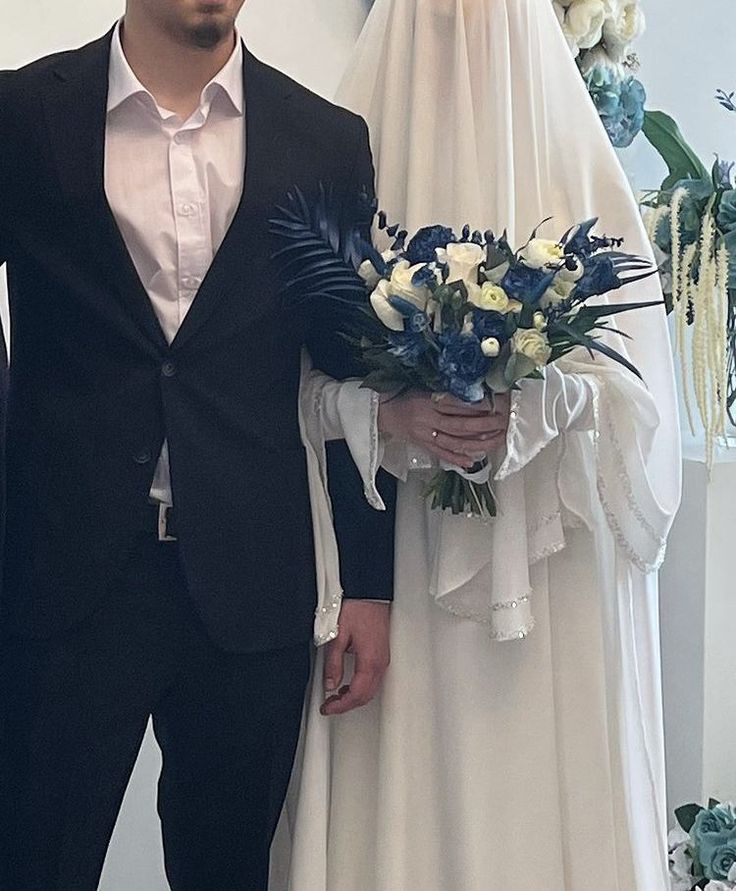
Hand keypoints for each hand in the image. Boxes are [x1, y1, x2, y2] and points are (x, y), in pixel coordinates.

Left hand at [320, 601, 390, 716]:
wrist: (370, 593)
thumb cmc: (357, 609)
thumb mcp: (337, 636)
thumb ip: (334, 663)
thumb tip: (331, 684)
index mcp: (370, 661)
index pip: (357, 695)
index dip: (340, 706)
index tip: (327, 708)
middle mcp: (381, 663)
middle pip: (366, 696)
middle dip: (347, 705)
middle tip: (329, 705)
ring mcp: (384, 659)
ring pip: (371, 690)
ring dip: (354, 697)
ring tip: (336, 695)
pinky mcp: (383, 654)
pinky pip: (374, 679)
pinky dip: (361, 687)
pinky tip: (349, 683)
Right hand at [378, 391, 509, 467]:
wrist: (382, 413)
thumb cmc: (404, 397)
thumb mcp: (423, 389)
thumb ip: (446, 394)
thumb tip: (474, 396)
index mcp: (427, 401)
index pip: (456, 404)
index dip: (476, 406)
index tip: (494, 405)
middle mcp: (427, 419)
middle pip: (459, 425)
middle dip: (483, 425)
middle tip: (501, 423)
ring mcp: (425, 435)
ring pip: (454, 441)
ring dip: (476, 443)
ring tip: (494, 441)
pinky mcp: (423, 445)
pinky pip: (441, 454)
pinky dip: (457, 459)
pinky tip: (472, 462)